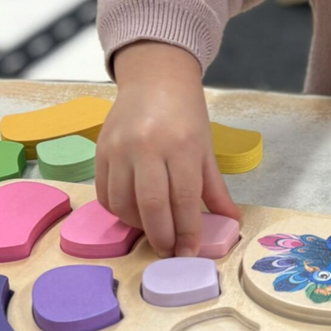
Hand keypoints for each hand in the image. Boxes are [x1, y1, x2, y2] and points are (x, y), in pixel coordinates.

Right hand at [95, 42, 240, 255]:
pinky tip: (133, 213)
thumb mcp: (206, 147)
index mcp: (181, 145)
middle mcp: (148, 147)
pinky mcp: (100, 150)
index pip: (184, 199)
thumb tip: (230, 221)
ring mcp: (120, 148)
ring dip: (139, 226)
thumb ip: (215, 188)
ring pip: (123, 204)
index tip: (189, 253)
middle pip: (152, 206)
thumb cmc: (185, 113)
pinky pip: (104, 194)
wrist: (155, 78)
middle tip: (170, 251)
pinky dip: (118, 211)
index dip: (187, 232)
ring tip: (153, 230)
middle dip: (162, 237)